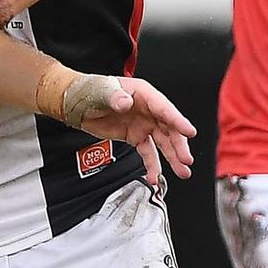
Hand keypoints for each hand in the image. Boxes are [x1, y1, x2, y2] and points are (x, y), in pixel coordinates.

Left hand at [77, 76, 196, 184]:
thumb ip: (115, 97)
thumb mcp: (103, 91)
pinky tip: (155, 177)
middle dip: (178, 145)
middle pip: (168, 128)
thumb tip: (125, 102)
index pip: (164, 108)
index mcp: (143, 94)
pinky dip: (152, 165)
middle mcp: (148, 109)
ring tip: (182, 172)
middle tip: (185, 160)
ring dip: (172, 158)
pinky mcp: (135, 137)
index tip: (189, 132)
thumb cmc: (93, 90)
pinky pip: (148, 153)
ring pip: (163, 143)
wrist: (78, 104)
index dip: (178, 120)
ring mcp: (143, 124)